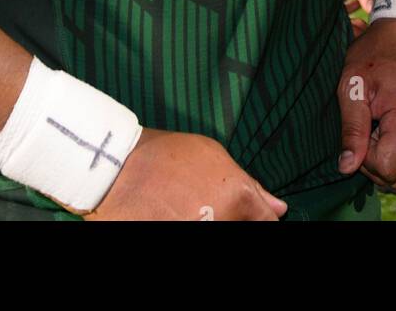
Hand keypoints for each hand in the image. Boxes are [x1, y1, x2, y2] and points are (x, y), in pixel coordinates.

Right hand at [83, 129, 287, 220]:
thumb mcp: (213, 156)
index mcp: (237, 196)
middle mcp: (222, 221)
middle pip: (242, 230)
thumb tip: (278, 209)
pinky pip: (191, 236)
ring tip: (183, 209)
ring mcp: (197, 232)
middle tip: (206, 207)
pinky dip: (187, 224)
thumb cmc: (166, 154)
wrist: (117, 167)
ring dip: (209, 222)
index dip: (259, 219)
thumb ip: (250, 185)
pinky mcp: (175, 240)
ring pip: (219, 232)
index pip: (266, 223)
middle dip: (232, 220)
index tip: (246, 215)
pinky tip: (172, 216)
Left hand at [336, 18, 395, 190]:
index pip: (385, 169)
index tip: (361, 125)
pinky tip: (391, 123)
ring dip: (387, 157)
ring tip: (379, 122)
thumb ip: (351, 128)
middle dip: (374, 161)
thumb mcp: (354, 84)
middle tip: (367, 124)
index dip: (365, 157)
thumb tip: (346, 167)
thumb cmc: (378, 51)